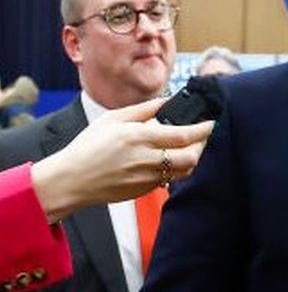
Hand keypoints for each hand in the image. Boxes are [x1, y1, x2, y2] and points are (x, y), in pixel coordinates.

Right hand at [31, 98, 214, 221]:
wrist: (71, 180)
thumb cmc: (89, 146)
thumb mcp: (113, 119)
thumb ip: (144, 109)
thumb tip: (167, 101)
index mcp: (139, 138)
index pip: (183, 135)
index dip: (203, 129)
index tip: (211, 122)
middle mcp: (146, 159)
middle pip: (191, 156)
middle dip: (202, 145)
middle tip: (202, 136)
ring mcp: (146, 178)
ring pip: (185, 171)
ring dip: (192, 158)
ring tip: (189, 147)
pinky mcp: (144, 190)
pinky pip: (169, 180)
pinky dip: (176, 169)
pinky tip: (169, 159)